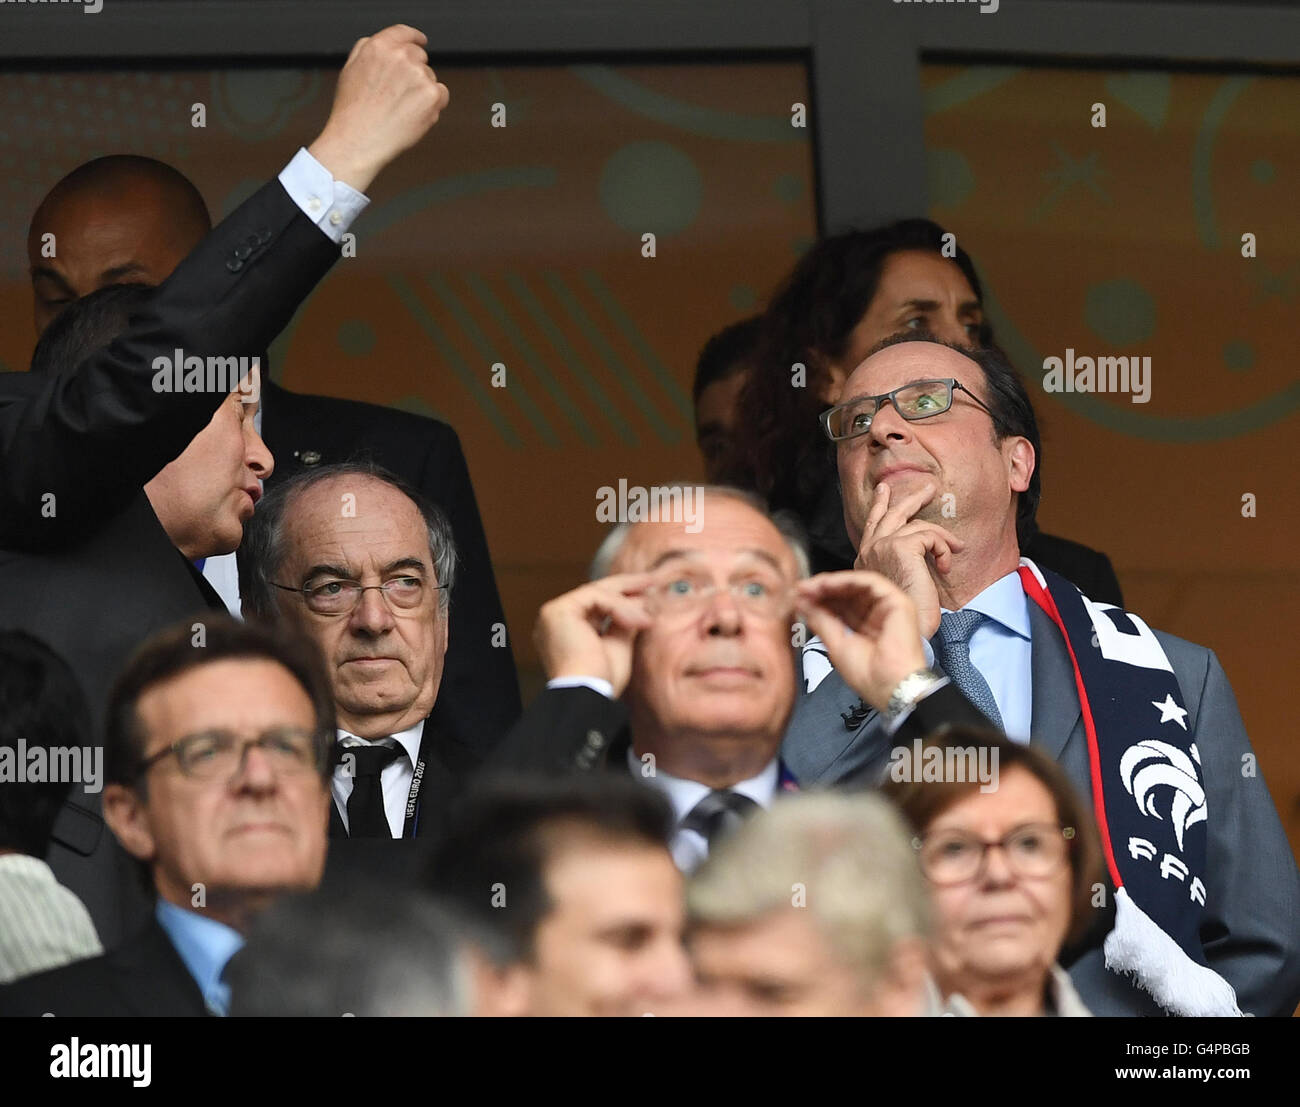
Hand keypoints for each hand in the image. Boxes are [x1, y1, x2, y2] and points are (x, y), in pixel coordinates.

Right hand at [308, 25, 449, 192]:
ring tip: (399, 110)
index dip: (414, 37)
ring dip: (421, 90)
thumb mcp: (350, 69)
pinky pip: (442, 94)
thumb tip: (387, 44)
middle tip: (398, 95)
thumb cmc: (352, 111)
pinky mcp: (433, 95)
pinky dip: (434, 105)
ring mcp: (419, 75)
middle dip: (413, 71)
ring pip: (429, 77)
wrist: (359, 141)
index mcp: (379, 46)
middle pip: (419, 56)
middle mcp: (401, 56)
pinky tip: (414, 115)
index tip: (421, 41)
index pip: (404, 32)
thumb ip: (368, 50)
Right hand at [533, 574, 654, 697]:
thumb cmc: (602, 680)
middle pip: (595, 593)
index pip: (595, 604)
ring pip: (597, 593)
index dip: (622, 597)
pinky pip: (595, 597)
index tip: (647, 592)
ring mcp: (553, 614)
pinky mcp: (558, 611)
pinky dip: (619, 607)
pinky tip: (636, 620)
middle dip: (626, 586)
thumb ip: (624, 622)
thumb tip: (640, 600)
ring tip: (648, 615)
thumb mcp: (618, 645)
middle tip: (652, 580)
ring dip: (627, 602)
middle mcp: (554, 620)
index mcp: (564, 630)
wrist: (589, 695)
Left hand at [796, 571, 926, 713]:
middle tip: (800, 589)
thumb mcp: (836, 645)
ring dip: (831, 583)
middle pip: (846, 594)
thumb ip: (820, 621)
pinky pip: (869, 582)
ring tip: (810, 587)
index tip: (798, 598)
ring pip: (857, 585)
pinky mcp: (898, 601)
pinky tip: (827, 584)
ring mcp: (888, 607)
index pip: (839, 607)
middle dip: (821, 590)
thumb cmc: (871, 676)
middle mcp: (877, 615)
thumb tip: (803, 603)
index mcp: (865, 629)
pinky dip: (847, 580)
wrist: (892, 688)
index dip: (818, 600)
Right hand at [854, 481, 961, 637]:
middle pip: (890, 514)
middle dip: (910, 499)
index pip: (871, 526)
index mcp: (865, 560)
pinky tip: (945, 567)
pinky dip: (943, 550)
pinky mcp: (899, 547)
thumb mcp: (900, 582)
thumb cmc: (906, 613)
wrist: (907, 628)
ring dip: (942, 536)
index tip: (884, 491)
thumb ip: (901, 561)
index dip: (879, 506)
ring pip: (914, 522)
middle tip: (928, 489)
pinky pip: (929, 536)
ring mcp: (881, 547)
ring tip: (957, 545)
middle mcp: (869, 551)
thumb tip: (919, 545)